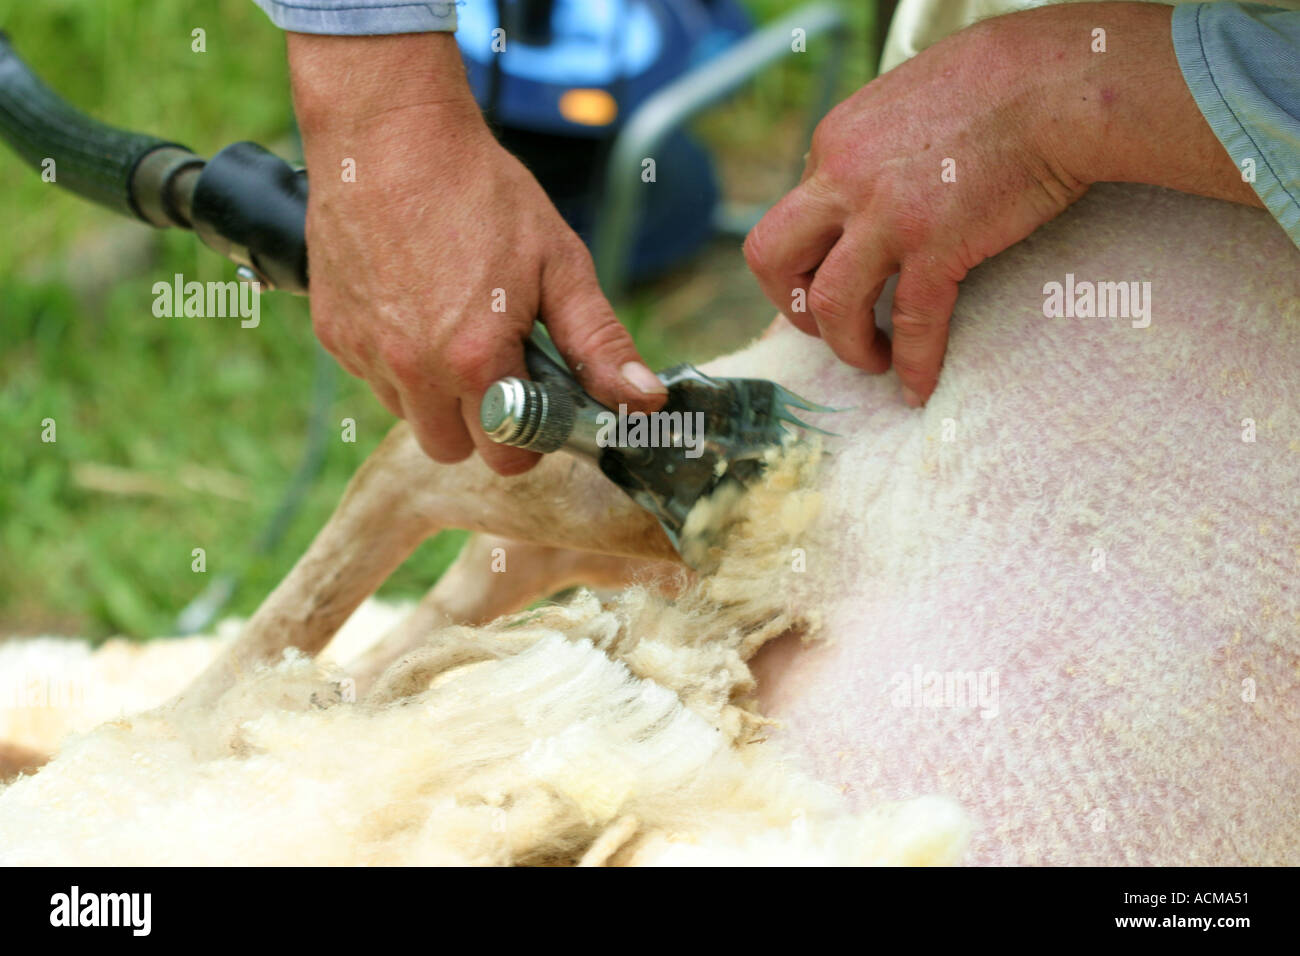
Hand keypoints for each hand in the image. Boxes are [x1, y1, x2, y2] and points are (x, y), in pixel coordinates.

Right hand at [287, 32, 665, 472]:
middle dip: (481, 425)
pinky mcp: (334, 335)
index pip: (506, 457)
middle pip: (451, 449)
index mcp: (475, 361)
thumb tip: (643, 399)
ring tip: (456, 330)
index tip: (539, 403)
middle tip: (501, 370)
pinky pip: (372, 378)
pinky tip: (415, 309)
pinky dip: (396, 362)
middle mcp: (413, 370)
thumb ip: (598, 342)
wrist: (390, 134)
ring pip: (408, 416)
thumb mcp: (558, 263)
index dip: (530, 438)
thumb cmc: (480, 192)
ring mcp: (366, 355)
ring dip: (435, 395)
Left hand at [744, 2, 1255, 405]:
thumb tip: (878, 188)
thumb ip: (878, 147)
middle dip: (791, 305)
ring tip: (873, 361)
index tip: (835, 278)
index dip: (813, 257)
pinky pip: (909, 323)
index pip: (794, 216)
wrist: (1062, 82)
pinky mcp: (935, 244)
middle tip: (827, 327)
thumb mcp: (910, 99)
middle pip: (771, 257)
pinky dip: (913, 364)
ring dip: (845, 346)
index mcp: (833, 141)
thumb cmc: (1005, 82)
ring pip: (827, 304)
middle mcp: (841, 176)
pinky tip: (920, 386)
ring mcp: (883, 213)